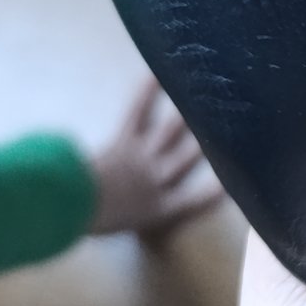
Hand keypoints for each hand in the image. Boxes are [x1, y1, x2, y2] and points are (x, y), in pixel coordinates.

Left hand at [89, 80, 222, 236]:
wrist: (76, 203)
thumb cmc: (94, 222)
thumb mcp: (121, 230)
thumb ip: (134, 222)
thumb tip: (128, 218)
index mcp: (159, 209)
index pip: (193, 200)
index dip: (212, 192)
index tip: (230, 181)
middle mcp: (158, 180)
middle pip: (187, 158)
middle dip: (206, 143)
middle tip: (228, 124)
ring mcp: (143, 156)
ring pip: (171, 132)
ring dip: (186, 115)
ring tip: (205, 96)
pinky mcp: (124, 139)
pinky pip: (138, 113)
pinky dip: (146, 93)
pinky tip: (157, 75)